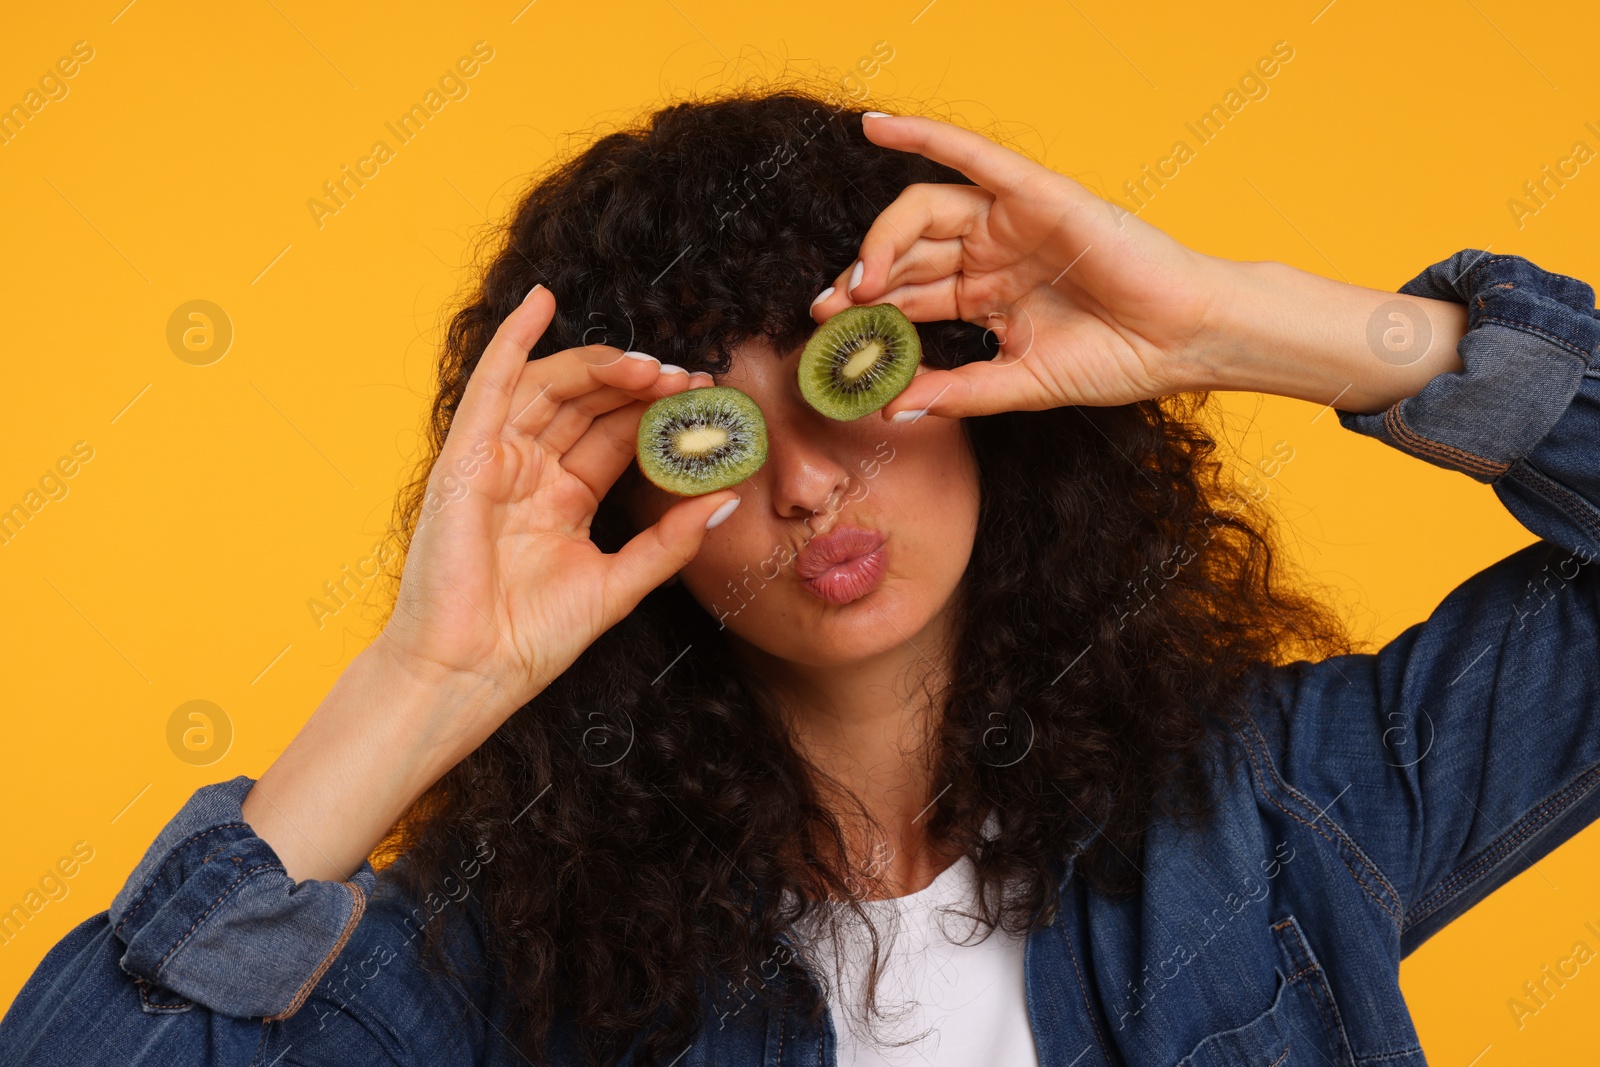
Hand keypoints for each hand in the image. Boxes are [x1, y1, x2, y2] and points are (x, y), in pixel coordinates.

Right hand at [380, 284, 737, 756]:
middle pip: (589, 405)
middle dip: (638, 387)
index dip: (658, 415)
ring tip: (650, 365)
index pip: (616, 437)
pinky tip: (542, 300)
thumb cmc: (531, 639)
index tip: (705, 401)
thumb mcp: (618, 584)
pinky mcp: (465, 457)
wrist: (470, 674)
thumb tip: (727, 500)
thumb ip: (670, 542)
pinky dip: (513, 338)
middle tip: (688, 379)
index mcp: (563, 499)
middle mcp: (530, 473)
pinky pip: (490, 384)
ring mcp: (496, 461)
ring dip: (600, 367)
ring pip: (552, 389)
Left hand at [809, 112, 1231, 417]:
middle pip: (907, 256)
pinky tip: (875, 126)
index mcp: (984, 298)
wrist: (1182, 343)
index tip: (829, 340)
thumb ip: (956, 394)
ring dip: (882, 240)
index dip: (866, 315)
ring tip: (860, 278)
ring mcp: (1009, 222)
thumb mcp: (1019, 386)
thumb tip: (891, 411)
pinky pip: (971, 154)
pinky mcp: (1034, 194)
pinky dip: (924, 133)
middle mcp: (989, 255)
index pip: (909, 298)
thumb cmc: (1117, 360)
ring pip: (924, 213)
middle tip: (829, 311)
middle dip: (862, 281)